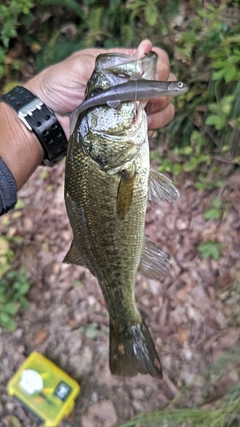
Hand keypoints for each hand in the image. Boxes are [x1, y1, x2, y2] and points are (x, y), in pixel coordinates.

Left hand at [25, 40, 174, 138]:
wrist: (47, 118)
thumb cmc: (59, 86)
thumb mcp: (81, 66)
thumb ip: (112, 61)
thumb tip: (144, 50)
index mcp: (122, 67)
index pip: (154, 60)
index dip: (160, 67)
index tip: (152, 76)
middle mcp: (130, 87)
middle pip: (163, 86)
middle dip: (162, 92)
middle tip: (147, 101)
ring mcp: (130, 109)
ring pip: (162, 109)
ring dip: (160, 113)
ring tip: (145, 118)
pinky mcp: (126, 129)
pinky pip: (150, 129)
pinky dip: (151, 129)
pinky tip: (141, 128)